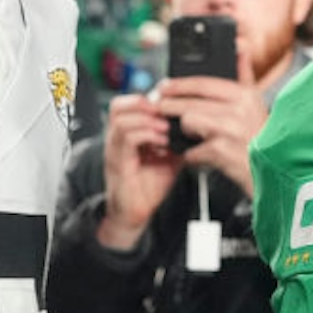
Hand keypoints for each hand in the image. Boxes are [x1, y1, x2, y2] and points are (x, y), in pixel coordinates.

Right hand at [96, 92, 182, 249]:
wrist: (135, 213)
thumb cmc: (149, 186)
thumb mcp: (169, 157)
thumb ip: (177, 140)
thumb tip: (197, 126)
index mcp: (127, 134)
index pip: (129, 103)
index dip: (149, 98)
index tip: (170, 103)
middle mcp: (116, 139)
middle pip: (118, 105)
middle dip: (145, 103)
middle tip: (165, 111)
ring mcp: (115, 150)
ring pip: (121, 119)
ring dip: (147, 120)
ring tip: (165, 127)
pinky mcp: (118, 164)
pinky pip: (127, 140)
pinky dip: (147, 135)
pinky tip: (162, 142)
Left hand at [159, 49, 269, 197]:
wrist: (273, 171)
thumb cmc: (261, 136)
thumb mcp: (257, 101)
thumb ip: (244, 73)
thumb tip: (239, 45)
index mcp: (244, 95)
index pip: (203, 83)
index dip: (179, 84)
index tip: (164, 86)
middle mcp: (238, 110)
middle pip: (190, 104)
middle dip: (170, 106)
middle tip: (160, 108)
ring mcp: (228, 130)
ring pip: (189, 122)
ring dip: (185, 131)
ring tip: (190, 134)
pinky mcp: (220, 152)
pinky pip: (192, 150)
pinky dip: (192, 155)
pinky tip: (198, 155)